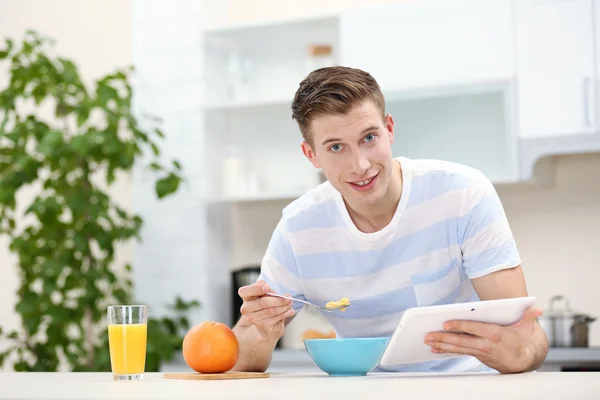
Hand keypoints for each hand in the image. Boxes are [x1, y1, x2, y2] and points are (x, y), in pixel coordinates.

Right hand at [238, 280, 294, 342]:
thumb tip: (281, 295)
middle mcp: (246, 308)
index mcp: (246, 296)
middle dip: (279, 299)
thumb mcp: (267, 296)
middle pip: (263, 302)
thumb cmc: (266, 307)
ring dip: (284, 307)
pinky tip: (290, 311)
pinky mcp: (261, 326)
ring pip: (271, 310)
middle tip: (288, 298)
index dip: (256, 288)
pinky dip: (285, 313)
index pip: (244, 291)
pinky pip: (275, 318)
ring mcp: (252, 318)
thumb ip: (270, 292)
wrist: (265, 326)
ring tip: (290, 304)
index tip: (267, 287)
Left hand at [424, 306, 543, 373]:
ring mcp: (480, 352)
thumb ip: (528, 316)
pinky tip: (436, 349)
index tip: (446, 323)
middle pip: (461, 341)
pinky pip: (460, 353)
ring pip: (458, 348)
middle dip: (443, 338)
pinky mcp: (477, 355)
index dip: (459, 326)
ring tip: (428, 340)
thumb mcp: (526, 327)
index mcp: (495, 334)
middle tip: (428, 334)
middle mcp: (486, 344)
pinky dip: (447, 351)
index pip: (474, 329)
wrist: (525, 361)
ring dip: (441, 345)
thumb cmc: (522, 340)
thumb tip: (537, 308)